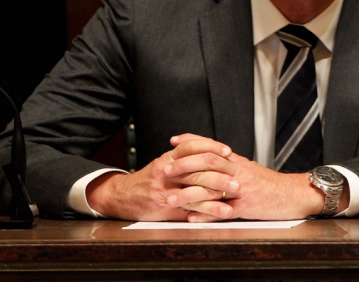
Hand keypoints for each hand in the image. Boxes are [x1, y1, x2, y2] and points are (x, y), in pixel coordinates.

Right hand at [86, 135, 238, 220]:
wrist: (122, 196)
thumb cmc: (149, 179)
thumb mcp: (165, 161)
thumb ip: (185, 156)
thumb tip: (212, 151)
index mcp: (169, 158)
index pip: (193, 146)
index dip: (212, 147)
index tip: (228, 152)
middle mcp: (167, 172)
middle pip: (197, 170)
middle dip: (220, 175)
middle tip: (237, 180)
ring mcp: (166, 191)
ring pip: (195, 191)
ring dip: (216, 195)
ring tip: (233, 198)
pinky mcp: (165, 208)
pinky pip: (189, 209)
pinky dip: (206, 211)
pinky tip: (219, 212)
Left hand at [165, 133, 346, 221]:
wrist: (296, 195)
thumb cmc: (272, 186)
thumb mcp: (251, 171)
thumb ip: (231, 168)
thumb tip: (212, 163)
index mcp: (238, 161)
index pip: (212, 146)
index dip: (192, 141)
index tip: (173, 141)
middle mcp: (239, 171)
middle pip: (209, 161)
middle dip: (184, 165)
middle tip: (165, 169)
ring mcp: (243, 188)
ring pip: (212, 187)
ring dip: (188, 193)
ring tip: (170, 199)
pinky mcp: (247, 206)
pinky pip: (223, 210)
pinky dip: (206, 214)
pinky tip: (191, 218)